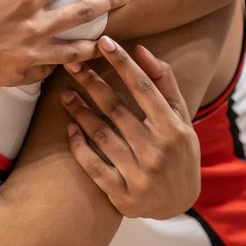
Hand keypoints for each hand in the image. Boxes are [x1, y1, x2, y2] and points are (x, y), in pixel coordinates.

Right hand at [0, 0, 131, 87]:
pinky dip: (57, 65)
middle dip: (108, 1)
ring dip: (95, 44)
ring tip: (110, 42)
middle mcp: (34, 27)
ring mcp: (28, 55)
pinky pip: (46, 70)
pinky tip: (66, 64)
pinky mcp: (18, 76)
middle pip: (82, 13)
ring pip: (74, 51)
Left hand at [61, 37, 199, 218]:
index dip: (122, 63)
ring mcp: (140, 175)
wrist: (180, 204)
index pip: (144, 89)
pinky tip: (69, 128)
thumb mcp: (181, 117)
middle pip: (117, 109)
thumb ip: (164, 83)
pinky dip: (80, 147)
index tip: (103, 42)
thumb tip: (141, 50)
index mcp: (173, 129)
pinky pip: (95, 168)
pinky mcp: (123, 196)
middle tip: (70, 63)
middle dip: (91, 83)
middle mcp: (157, 152)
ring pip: (102, 136)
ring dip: (80, 112)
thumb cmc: (179, 150)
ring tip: (65, 94)